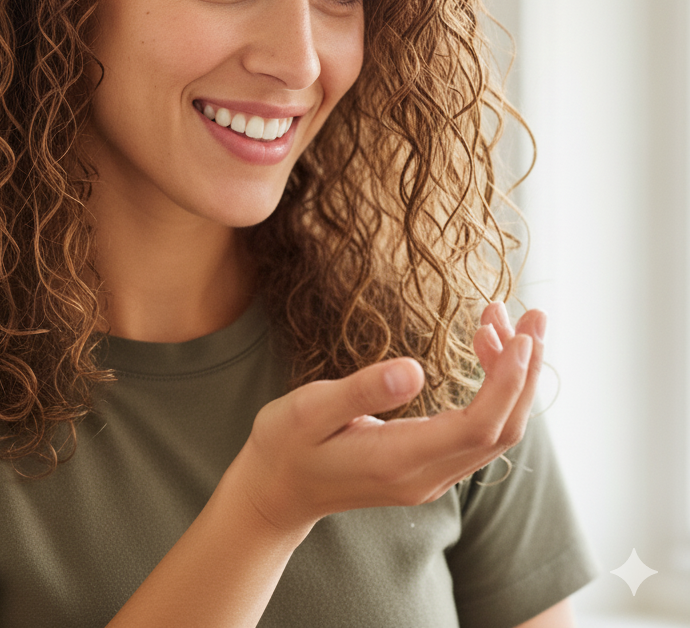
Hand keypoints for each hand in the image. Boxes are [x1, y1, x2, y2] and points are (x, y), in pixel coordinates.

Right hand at [229, 305, 545, 536]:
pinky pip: (478, 430)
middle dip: (524, 372)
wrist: (276, 491)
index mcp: (400, 459)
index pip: (480, 426)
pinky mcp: (427, 466)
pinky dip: (492, 389)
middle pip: (503, 430)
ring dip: (512, 378)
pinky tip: (483, 351)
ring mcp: (430, 475)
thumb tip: (416, 369)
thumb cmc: (286, 444)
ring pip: (495, 430)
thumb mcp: (309, 409)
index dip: (508, 381)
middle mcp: (426, 475)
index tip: (519, 334)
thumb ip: (361, 390)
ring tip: (502, 321)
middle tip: (531, 315)